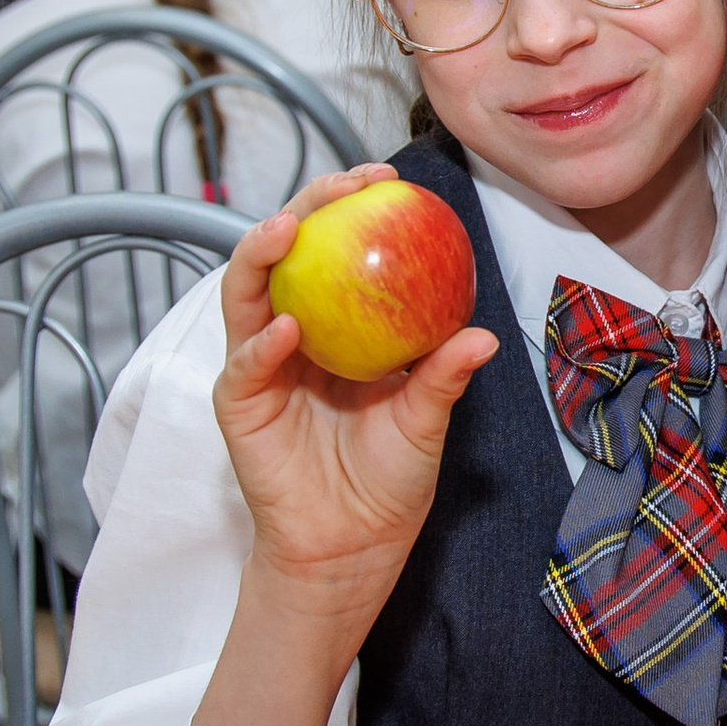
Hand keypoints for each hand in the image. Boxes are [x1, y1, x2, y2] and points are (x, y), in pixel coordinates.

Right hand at [191, 166, 496, 725]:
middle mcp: (295, 333)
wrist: (351, 547)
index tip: (386, 178)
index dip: (354, 207)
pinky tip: (287, 326)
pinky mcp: (241, 405)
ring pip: (248, 293)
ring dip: (261, 255)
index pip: (341, 249)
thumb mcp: (426, 421)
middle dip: (305, 207)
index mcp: (341, 326)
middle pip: (287, 253)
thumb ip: (445, 376)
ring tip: (286, 229)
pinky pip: (246, 366)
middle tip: (338, 186)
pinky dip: (262, 344)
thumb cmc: (391, 481)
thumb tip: (485, 337)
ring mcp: (262, 365)